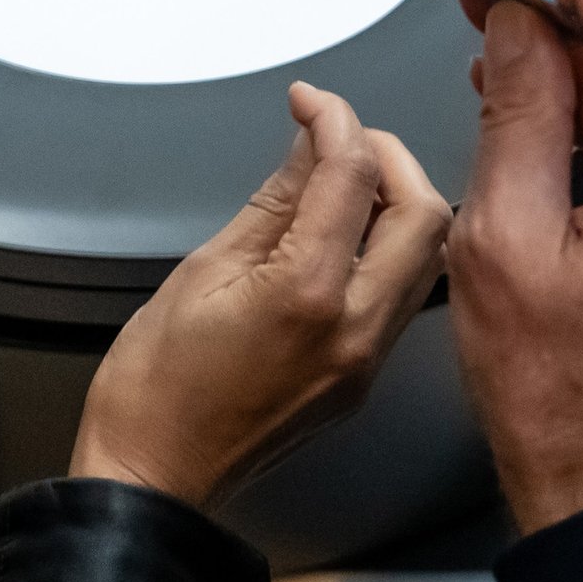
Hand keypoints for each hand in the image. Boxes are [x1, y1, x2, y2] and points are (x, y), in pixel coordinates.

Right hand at [69, 82, 450, 509]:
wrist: (156, 477)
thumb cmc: (156, 389)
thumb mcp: (203, 268)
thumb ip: (272, 201)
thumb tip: (308, 148)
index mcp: (308, 294)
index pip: (354, 176)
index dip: (335, 120)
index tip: (311, 104)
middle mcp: (356, 330)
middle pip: (425, 212)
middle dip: (390, 157)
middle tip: (342, 137)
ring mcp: (367, 361)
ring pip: (426, 257)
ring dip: (398, 203)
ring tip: (343, 182)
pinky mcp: (364, 379)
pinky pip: (401, 297)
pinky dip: (386, 250)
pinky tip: (341, 237)